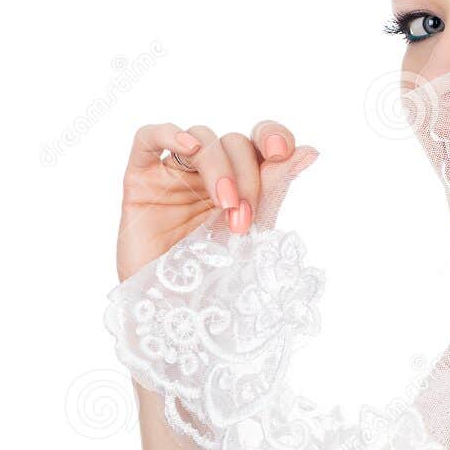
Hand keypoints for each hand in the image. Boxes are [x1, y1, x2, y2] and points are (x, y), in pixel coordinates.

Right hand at [116, 120, 317, 281]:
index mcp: (241, 184)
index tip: (282, 153)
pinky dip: (169, 133)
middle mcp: (208, 175)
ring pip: (200, 138)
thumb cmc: (212, 282)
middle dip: (246, 175)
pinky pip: (148, 139)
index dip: (273, 135)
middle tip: (243, 218)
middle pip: (233, 142)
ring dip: (219, 166)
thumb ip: (274, 188)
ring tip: (225, 207)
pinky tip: (188, 148)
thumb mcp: (252, 232)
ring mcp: (173, 175)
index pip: (259, 141)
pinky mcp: (139, 180)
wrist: (172, 315)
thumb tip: (310, 151)